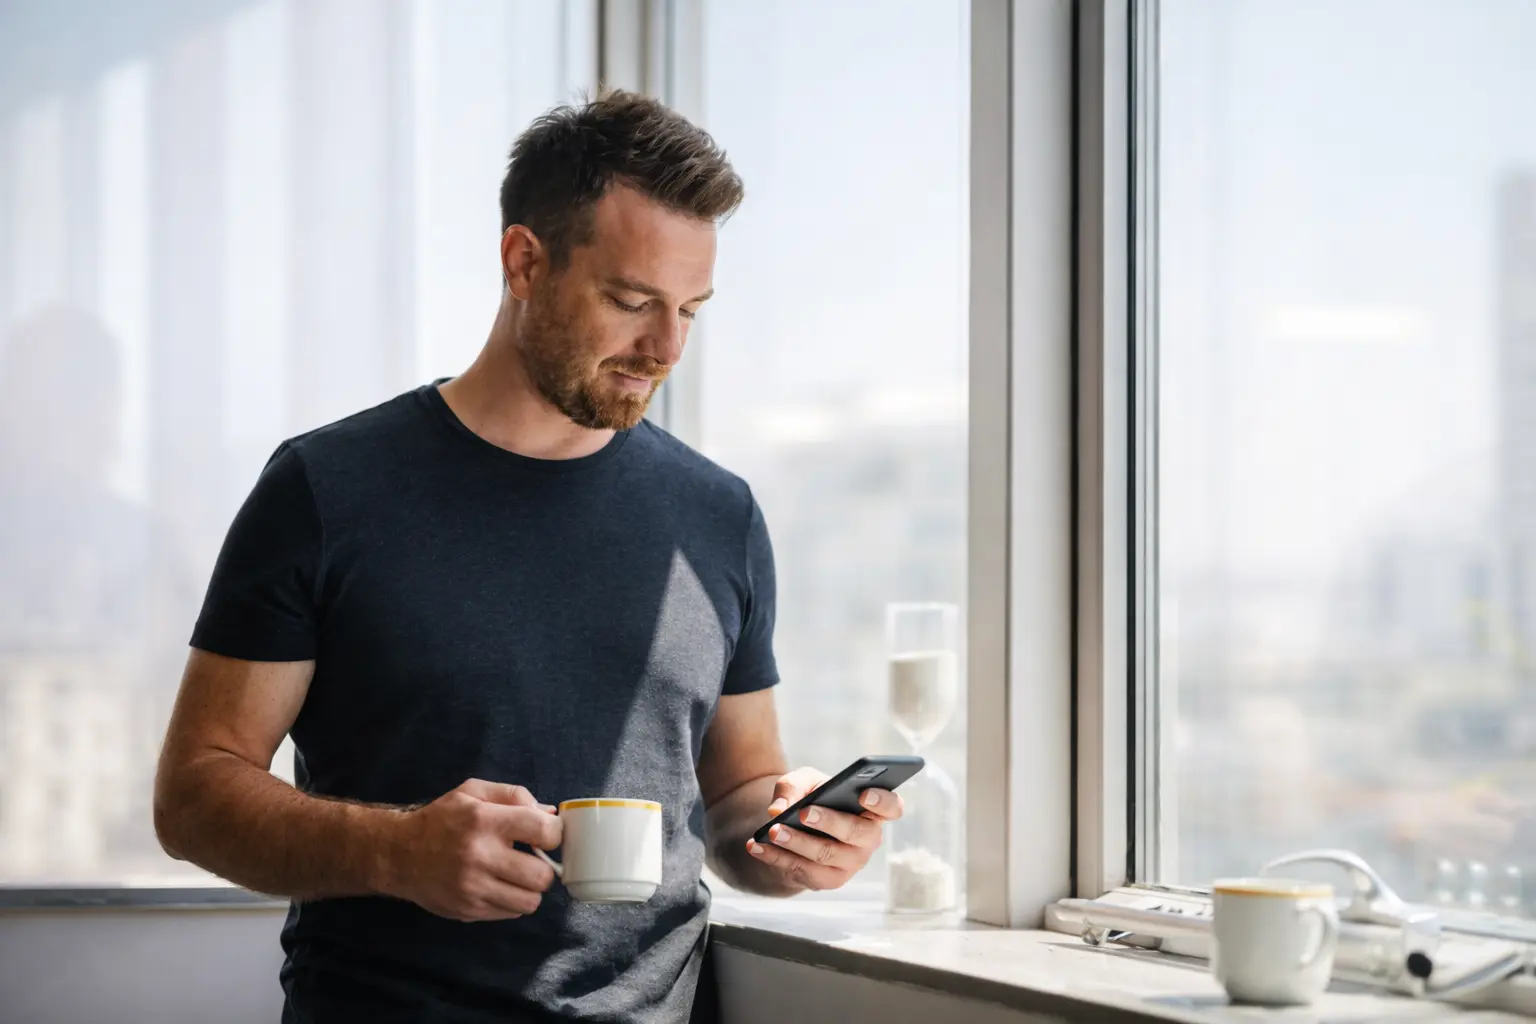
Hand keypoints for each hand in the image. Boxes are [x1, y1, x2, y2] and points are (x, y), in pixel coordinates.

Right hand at [381, 778, 561, 921]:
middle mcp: (480, 857)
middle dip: (544, 867)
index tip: (546, 835)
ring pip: (530, 901)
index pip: (544, 832)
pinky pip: (510, 913)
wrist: (399, 854)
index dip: (555, 834)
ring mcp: (473, 888)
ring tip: (517, 876)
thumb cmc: (441, 820)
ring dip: (530, 889)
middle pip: (542, 876)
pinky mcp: (468, 910)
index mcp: (485, 821)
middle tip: (532, 860)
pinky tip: (499, 886)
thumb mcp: (473, 792)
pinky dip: (512, 901)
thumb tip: (550, 814)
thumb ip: (514, 795)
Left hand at [745, 766, 903, 891]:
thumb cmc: (811, 798)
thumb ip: (793, 786)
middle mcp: (868, 839)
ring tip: (772, 830)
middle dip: (830, 822)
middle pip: (857, 833)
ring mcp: (851, 863)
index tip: (863, 794)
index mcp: (872, 810)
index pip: (892, 808)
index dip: (883, 802)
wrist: (796, 827)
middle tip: (803, 812)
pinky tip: (756, 846)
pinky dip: (777, 857)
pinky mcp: (829, 880)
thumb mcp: (803, 781)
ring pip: (826, 855)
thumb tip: (778, 809)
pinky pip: (803, 871)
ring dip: (797, 842)